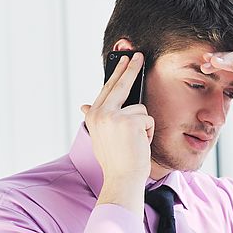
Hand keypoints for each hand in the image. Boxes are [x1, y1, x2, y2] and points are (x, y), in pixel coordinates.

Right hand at [80, 53, 154, 184]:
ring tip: (135, 142)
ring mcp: (114, 116)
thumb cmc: (116, 160)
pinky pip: (148, 120)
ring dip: (143, 127)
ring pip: (140, 110)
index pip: (107, 88)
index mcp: (93, 115)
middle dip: (130, 68)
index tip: (123, 58)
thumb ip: (97, 118)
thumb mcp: (101, 136)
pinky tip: (140, 144)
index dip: (116, 73)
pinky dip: (148, 133)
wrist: (122, 178)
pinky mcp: (129, 121)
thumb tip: (84, 105)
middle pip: (120, 85)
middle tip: (138, 54)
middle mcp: (100, 113)